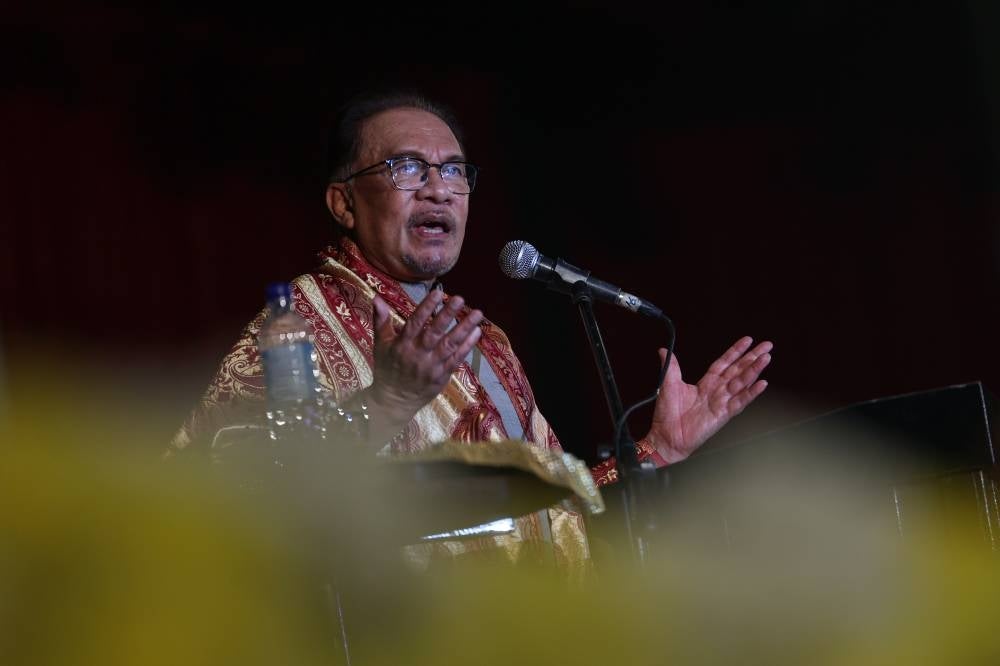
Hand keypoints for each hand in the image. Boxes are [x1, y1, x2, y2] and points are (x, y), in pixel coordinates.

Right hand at [365, 290, 482, 438]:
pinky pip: (456, 359)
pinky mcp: (442, 375)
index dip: (426, 308)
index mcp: (402, 344)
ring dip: (464, 328)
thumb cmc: (387, 368)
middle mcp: (418, 354)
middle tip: (460, 299)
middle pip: (434, 332)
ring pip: (450, 345)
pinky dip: (467, 346)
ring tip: (477, 314)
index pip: (415, 322)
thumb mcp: (380, 344)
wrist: (394, 400)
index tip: (438, 292)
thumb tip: (377, 297)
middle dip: (447, 315)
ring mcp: (431, 365)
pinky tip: (477, 332)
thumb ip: (381, 320)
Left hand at [646, 336, 771, 463]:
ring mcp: (721, 402)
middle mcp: (716, 391)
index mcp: (705, 383)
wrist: (666, 436)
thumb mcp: (668, 384)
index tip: (748, 340)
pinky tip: (761, 383)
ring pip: (742, 383)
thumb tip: (663, 350)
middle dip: (752, 357)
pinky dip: (751, 393)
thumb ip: (670, 366)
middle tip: (767, 345)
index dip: (736, 351)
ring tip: (766, 358)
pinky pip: (740, 402)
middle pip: (738, 370)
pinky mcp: (723, 414)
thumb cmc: (667, 414)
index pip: (724, 363)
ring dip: (754, 370)